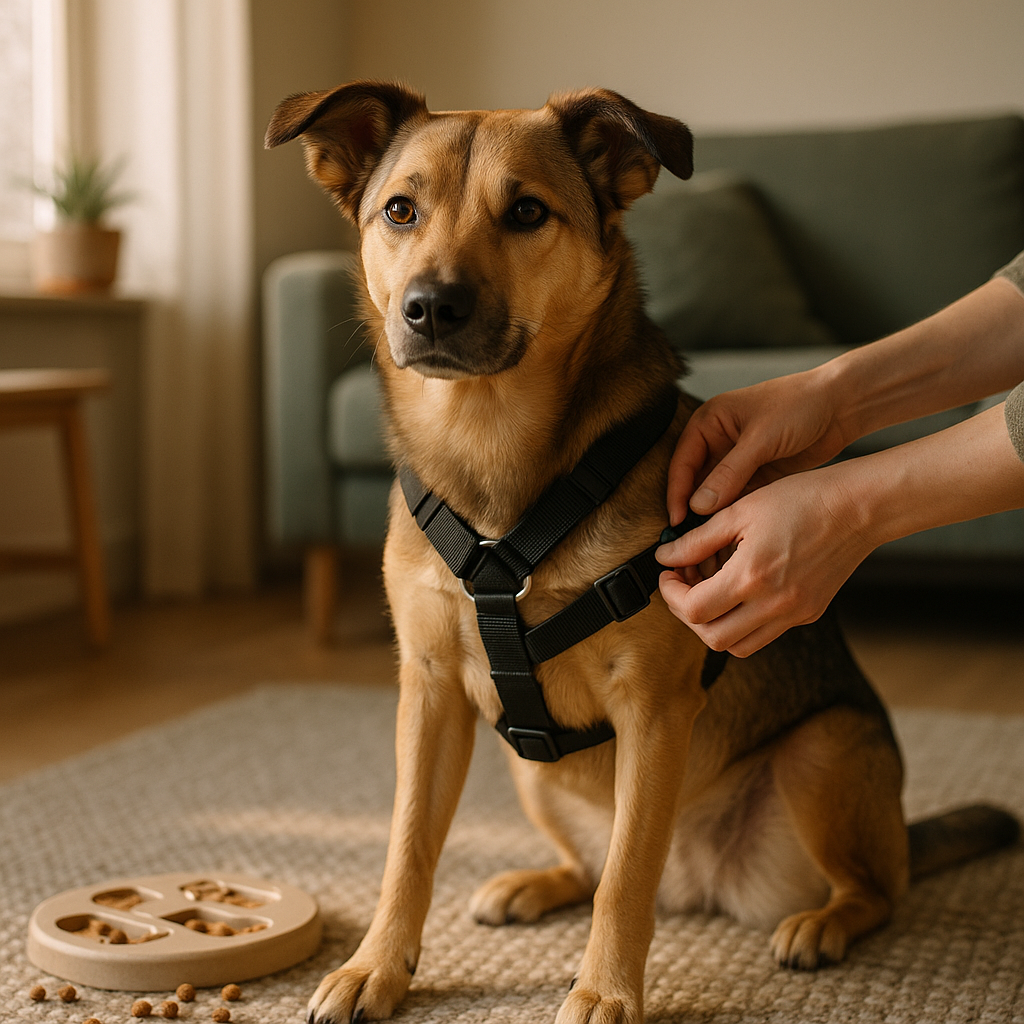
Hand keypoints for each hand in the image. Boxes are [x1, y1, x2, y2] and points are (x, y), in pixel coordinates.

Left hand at [657, 466, 872, 655]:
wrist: (859, 508)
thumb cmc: (802, 499)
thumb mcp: (740, 511)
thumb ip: (697, 540)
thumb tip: (665, 557)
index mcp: (752, 576)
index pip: (694, 610)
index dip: (670, 595)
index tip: (668, 575)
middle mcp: (774, 605)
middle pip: (712, 637)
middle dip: (687, 614)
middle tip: (682, 585)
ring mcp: (794, 614)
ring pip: (739, 645)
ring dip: (714, 624)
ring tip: (709, 590)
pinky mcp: (809, 614)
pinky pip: (765, 633)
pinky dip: (743, 622)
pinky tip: (740, 590)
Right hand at [667, 367, 848, 523]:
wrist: (841, 406)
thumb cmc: (800, 404)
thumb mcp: (761, 438)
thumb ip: (730, 473)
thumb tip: (699, 505)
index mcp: (709, 422)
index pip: (682, 462)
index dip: (677, 492)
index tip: (677, 520)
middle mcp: (718, 441)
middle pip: (695, 481)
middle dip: (692, 508)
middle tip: (689, 538)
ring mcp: (737, 460)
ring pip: (715, 494)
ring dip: (713, 515)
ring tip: (709, 540)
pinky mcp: (756, 475)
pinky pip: (737, 499)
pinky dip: (733, 515)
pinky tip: (731, 533)